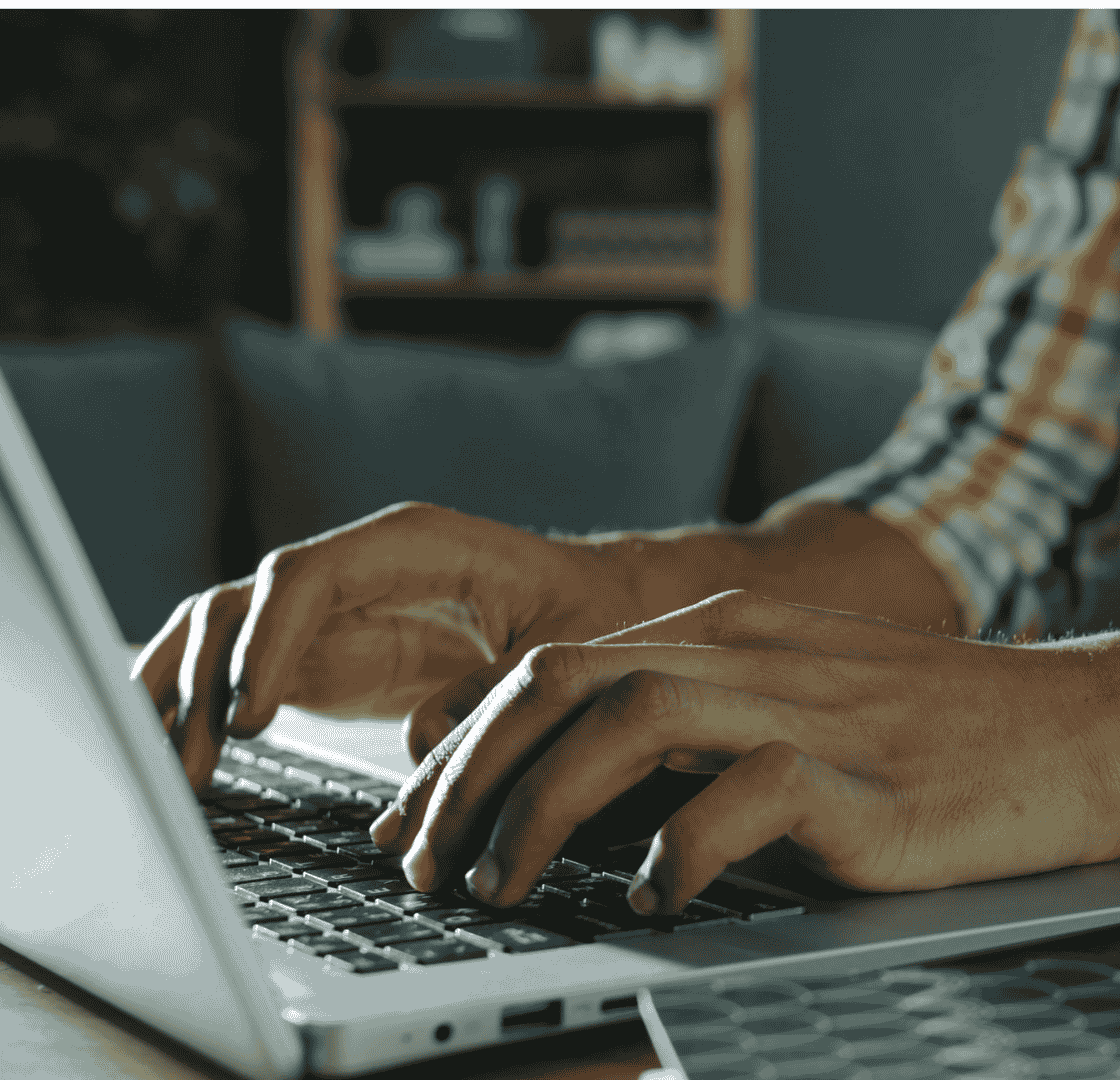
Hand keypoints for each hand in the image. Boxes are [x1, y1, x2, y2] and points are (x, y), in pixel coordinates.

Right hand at [132, 502, 662, 788]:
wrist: (607, 605)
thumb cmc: (590, 614)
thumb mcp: (563, 648)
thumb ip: (495, 690)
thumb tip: (423, 749)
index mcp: (412, 545)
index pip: (308, 576)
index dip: (268, 642)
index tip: (249, 716)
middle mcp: (357, 567)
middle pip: (245, 603)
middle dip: (205, 680)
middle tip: (193, 768)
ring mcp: (332, 608)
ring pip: (224, 635)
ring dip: (185, 698)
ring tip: (177, 780)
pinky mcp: (324, 653)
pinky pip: (240, 671)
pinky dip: (201, 710)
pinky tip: (183, 766)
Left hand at [373, 591, 1119, 914]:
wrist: (1094, 725)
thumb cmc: (949, 734)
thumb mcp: (805, 710)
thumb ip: (699, 738)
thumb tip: (578, 810)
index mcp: (731, 633)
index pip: (551, 670)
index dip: (459, 750)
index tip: (411, 826)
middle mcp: (755, 655)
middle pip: (561, 683)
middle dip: (467, 778)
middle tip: (424, 868)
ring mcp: (812, 709)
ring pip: (627, 717)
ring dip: (539, 806)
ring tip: (501, 887)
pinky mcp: (869, 779)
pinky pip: (746, 794)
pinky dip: (680, 846)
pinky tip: (657, 896)